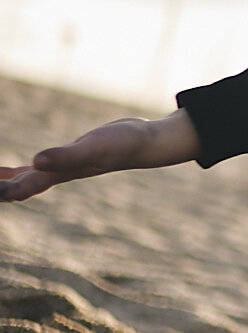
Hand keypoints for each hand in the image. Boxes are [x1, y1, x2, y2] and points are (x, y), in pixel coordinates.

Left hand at [0, 110, 201, 202]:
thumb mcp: (94, 147)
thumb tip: (34, 162)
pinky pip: (36, 167)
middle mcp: (56, 175)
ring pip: (23, 180)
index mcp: (56, 175)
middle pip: (15, 189)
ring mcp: (62, 167)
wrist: (148, 142)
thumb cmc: (123, 144)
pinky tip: (15, 167)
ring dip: (3, 183)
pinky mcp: (69, 157)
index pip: (15, 190)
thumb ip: (64, 156)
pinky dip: (19, 170)